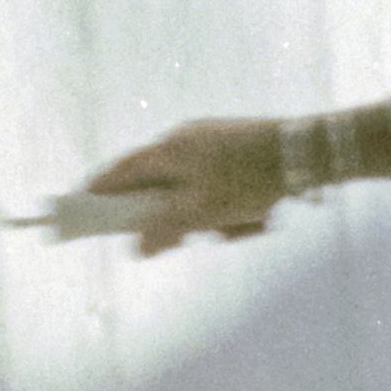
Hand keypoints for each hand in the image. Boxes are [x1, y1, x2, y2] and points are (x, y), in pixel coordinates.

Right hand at [81, 117, 290, 250]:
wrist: (307, 151)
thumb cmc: (248, 180)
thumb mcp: (202, 213)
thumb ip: (165, 231)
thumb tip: (137, 249)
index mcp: (168, 150)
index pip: (121, 172)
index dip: (100, 192)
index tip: (83, 208)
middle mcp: (184, 140)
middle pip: (161, 186)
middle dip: (178, 217)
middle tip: (192, 237)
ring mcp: (212, 142)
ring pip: (195, 191)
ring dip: (212, 216)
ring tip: (244, 224)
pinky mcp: (237, 148)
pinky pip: (221, 186)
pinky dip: (232, 206)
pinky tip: (259, 215)